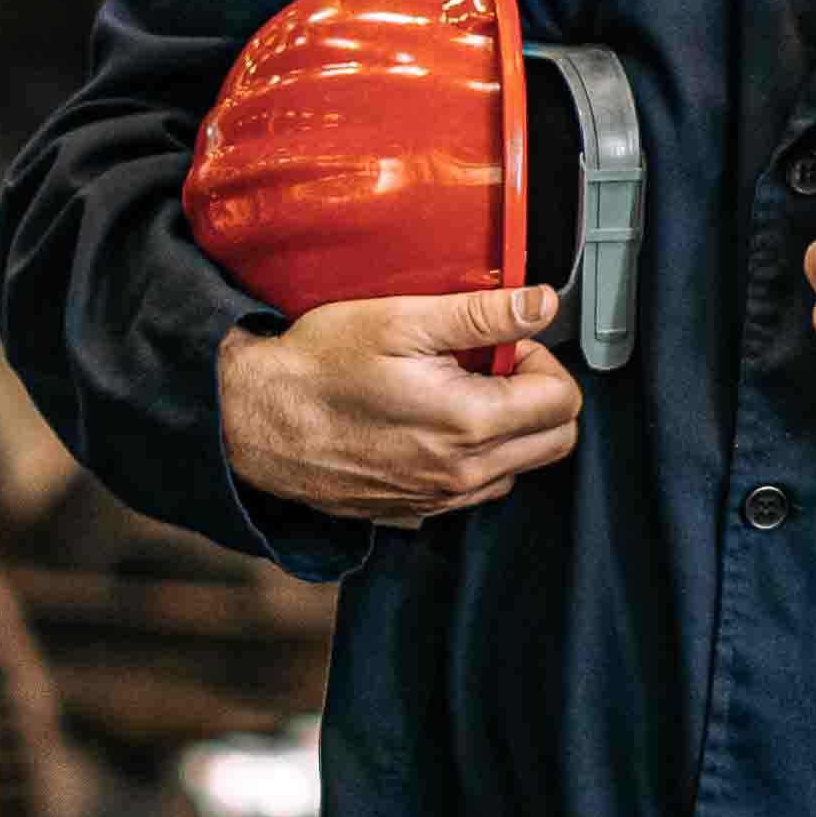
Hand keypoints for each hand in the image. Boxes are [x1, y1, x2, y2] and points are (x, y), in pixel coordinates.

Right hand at [219, 285, 585, 527]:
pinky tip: (429, 425)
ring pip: (517, 469)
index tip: (504, 344)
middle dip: (536, 397)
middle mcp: (462, 472)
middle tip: (489, 367)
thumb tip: (541, 304)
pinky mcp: (415, 512)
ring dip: (506, 431)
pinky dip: (471, 457)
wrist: (252, 421)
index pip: (563, 401)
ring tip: (455, 393)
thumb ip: (481, 315)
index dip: (541, 360)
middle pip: (555, 443)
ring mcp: (439, 499)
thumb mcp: (398, 320)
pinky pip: (474, 489)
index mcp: (468, 422)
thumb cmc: (317, 366)